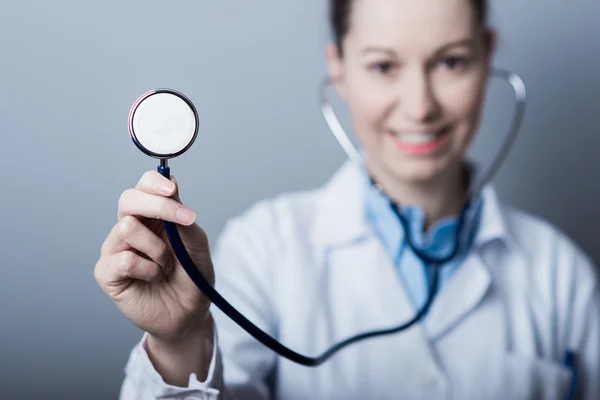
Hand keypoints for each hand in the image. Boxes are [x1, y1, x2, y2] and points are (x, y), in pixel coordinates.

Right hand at [95, 170, 214, 343]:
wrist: (188, 314)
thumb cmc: (192, 278)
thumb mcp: (197, 246)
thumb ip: (183, 220)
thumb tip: (172, 189)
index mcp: (153, 216)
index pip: (144, 186)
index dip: (154, 183)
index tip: (172, 190)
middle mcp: (131, 227)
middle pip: (128, 199)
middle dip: (157, 206)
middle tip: (184, 220)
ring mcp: (116, 249)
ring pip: (127, 227)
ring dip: (157, 248)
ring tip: (166, 265)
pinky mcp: (106, 272)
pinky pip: (123, 259)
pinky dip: (147, 269)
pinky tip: (152, 278)